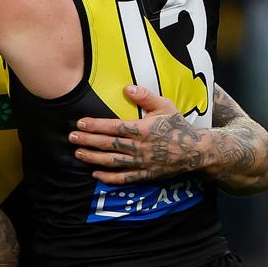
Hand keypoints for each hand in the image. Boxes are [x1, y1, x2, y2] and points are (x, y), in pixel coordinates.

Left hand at [69, 85, 207, 184]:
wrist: (196, 151)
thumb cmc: (178, 126)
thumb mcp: (165, 106)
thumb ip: (146, 97)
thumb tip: (127, 88)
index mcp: (143, 129)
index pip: (114, 127)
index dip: (96, 126)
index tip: (80, 123)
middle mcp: (140, 147)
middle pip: (109, 144)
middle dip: (89, 141)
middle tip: (71, 138)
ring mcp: (142, 163)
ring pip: (113, 162)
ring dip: (94, 158)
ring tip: (78, 153)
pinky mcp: (145, 175)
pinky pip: (124, 178)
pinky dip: (109, 178)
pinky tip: (95, 174)